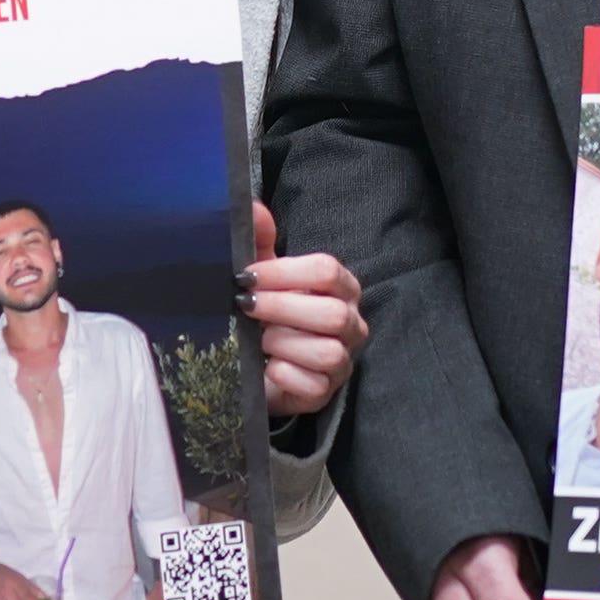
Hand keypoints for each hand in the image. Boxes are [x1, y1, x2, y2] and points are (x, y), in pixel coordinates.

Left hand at [239, 203, 364, 418]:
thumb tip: (252, 207)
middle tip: (248, 307)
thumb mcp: (263, 275)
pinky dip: (283, 374)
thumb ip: (260, 241)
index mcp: (340, 287)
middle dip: (281, 309)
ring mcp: (343, 360)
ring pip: (326, 352)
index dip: (285, 272)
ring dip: (283, 343)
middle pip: (332, 313)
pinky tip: (267, 368)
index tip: (248, 276)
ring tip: (261, 340)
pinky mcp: (326, 393)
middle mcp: (351, 322)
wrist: (260, 367)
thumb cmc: (268, 313)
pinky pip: (312, 384)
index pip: (327, 270)